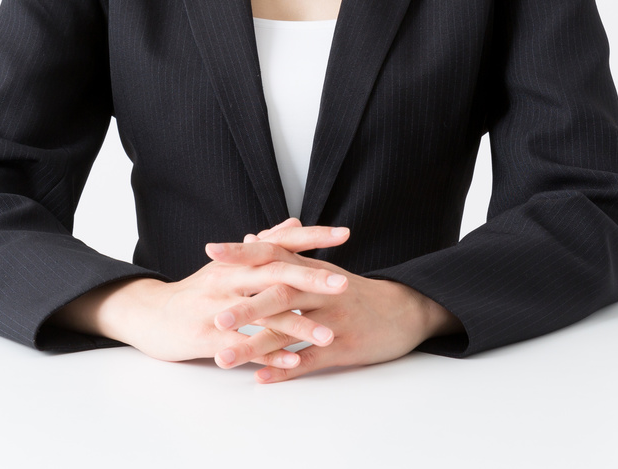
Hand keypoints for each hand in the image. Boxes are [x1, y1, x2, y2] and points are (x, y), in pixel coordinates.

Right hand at [49, 221, 352, 369]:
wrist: (151, 315)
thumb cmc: (196, 290)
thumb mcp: (228, 263)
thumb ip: (263, 244)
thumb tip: (294, 224)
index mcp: (238, 260)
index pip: (280, 242)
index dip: (312, 237)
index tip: (345, 234)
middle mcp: (229, 278)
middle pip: (275, 275)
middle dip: (311, 281)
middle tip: (344, 286)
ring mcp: (218, 308)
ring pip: (263, 316)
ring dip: (297, 327)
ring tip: (327, 336)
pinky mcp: (208, 338)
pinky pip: (243, 347)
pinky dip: (268, 356)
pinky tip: (293, 363)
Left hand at [211, 218, 463, 383]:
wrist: (406, 311)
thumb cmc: (355, 292)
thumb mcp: (322, 269)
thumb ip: (285, 257)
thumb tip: (249, 238)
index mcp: (313, 270)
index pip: (274, 254)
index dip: (244, 254)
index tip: (211, 251)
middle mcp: (322, 291)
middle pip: (280, 295)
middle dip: (246, 307)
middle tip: (214, 318)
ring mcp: (334, 320)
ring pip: (291, 332)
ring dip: (256, 346)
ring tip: (224, 358)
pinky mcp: (346, 347)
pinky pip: (311, 360)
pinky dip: (285, 369)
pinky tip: (260, 379)